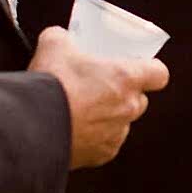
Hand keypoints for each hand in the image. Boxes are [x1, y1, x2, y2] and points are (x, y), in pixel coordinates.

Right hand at [28, 26, 169, 168]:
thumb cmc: (50, 85)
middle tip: (100, 88)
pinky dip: (94, 138)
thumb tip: (58, 37)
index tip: (138, 68)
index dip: (151, 71)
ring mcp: (116, 134)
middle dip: (124, 94)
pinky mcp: (102, 155)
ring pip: (122, 123)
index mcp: (125, 78)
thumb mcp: (53, 45)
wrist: (32, 128)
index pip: (159, 74)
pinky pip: (105, 144)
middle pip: (140, 100)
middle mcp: (128, 108)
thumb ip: (63, 37)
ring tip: (81, 111)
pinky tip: (74, 130)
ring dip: (108, 117)